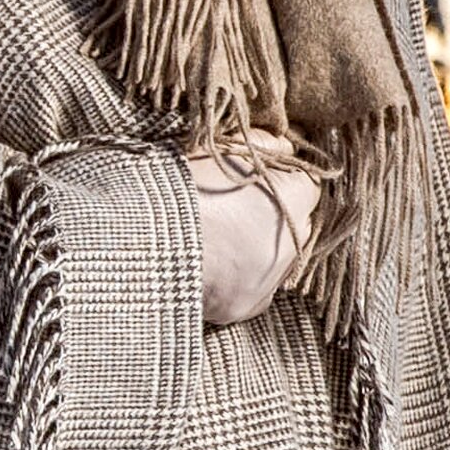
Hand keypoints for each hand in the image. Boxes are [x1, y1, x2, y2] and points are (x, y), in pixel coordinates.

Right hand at [192, 153, 320, 327]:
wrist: (141, 240)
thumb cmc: (180, 186)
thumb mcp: (221, 149)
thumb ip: (264, 143)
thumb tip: (284, 146)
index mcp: (292, 198)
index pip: (308, 183)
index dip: (282, 177)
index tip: (258, 175)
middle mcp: (293, 242)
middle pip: (298, 222)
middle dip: (278, 213)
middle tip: (238, 204)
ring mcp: (271, 279)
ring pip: (280, 258)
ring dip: (261, 247)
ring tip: (223, 236)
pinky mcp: (247, 306)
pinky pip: (256, 288)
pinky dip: (242, 277)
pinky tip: (217, 263)